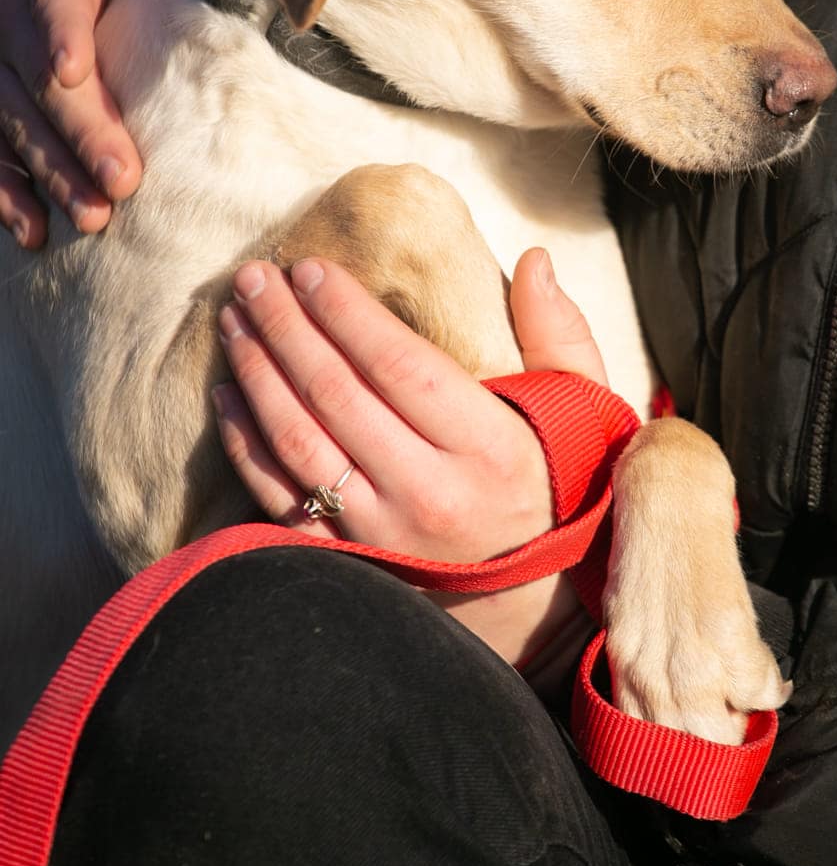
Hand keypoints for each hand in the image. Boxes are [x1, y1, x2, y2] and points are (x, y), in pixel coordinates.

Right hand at [0, 0, 160, 245]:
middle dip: (73, 131)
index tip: (75, 73)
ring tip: (88, 219)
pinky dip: (3, 186)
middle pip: (30, 71)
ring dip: (43, 171)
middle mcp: (0, 0)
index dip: (60, 30)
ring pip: (4, 114)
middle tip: (121, 185)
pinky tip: (30, 229)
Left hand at [213, 245, 610, 675]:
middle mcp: (430, 492)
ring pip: (297, 441)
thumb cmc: (559, 489)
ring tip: (233, 320)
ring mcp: (383, 533)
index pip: (399, 363)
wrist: (539, 607)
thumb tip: (535, 259)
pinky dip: (244, 445)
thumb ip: (559, 333)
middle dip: (286, 327)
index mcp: (488, 446)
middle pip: (335, 394)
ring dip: (256, 374)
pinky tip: (226, 395)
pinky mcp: (352, 562)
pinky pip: (280, 498)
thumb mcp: (580, 410)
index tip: (310, 267)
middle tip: (253, 278)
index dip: (346, 313)